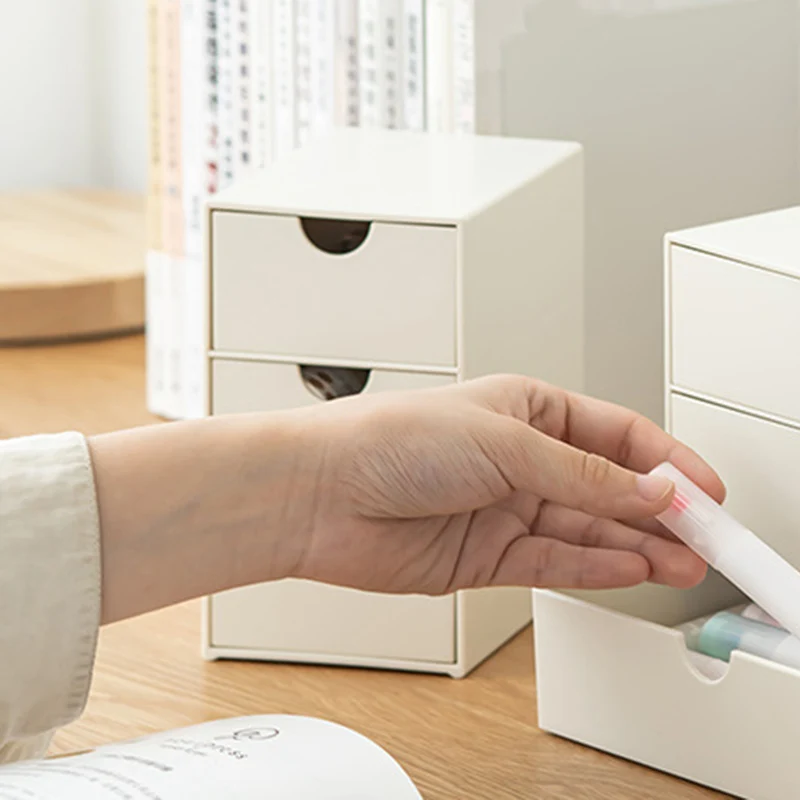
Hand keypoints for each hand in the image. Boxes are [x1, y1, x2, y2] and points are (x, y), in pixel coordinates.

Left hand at [286, 374, 724, 594]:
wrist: (320, 493)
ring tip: (679, 561)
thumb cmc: (389, 439)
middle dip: (656, 512)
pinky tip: (628, 569)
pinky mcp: (485, 556)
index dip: (664, 461)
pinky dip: (592, 567)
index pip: (614, 435)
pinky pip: (553, 562)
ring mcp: (503, 509)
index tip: (704, 488)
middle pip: (606, 487)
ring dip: (634, 545)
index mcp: (525, 411)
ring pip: (586, 530)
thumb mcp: (503, 441)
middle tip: (703, 536)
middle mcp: (517, 460)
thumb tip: (649, 489)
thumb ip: (582, 474)